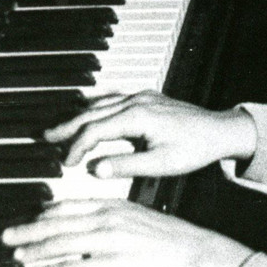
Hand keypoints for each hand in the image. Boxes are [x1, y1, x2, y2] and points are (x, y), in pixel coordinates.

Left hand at [3, 200, 252, 266]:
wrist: (196, 254)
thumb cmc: (173, 240)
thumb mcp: (140, 219)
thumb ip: (114, 221)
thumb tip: (91, 231)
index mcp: (115, 205)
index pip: (70, 206)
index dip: (44, 214)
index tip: (29, 219)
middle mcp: (109, 219)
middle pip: (58, 224)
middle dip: (29, 230)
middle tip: (7, 236)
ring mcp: (111, 241)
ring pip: (62, 243)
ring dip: (35, 250)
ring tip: (17, 255)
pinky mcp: (115, 263)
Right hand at [44, 91, 256, 179]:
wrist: (221, 130)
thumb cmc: (195, 149)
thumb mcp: (161, 164)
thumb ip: (126, 166)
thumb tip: (94, 170)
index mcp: (138, 117)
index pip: (95, 130)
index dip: (76, 147)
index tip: (65, 163)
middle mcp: (138, 101)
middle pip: (93, 113)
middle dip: (68, 126)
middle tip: (45, 138)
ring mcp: (143, 97)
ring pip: (102, 103)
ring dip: (79, 115)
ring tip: (59, 128)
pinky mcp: (148, 98)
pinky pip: (114, 98)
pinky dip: (96, 106)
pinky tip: (88, 111)